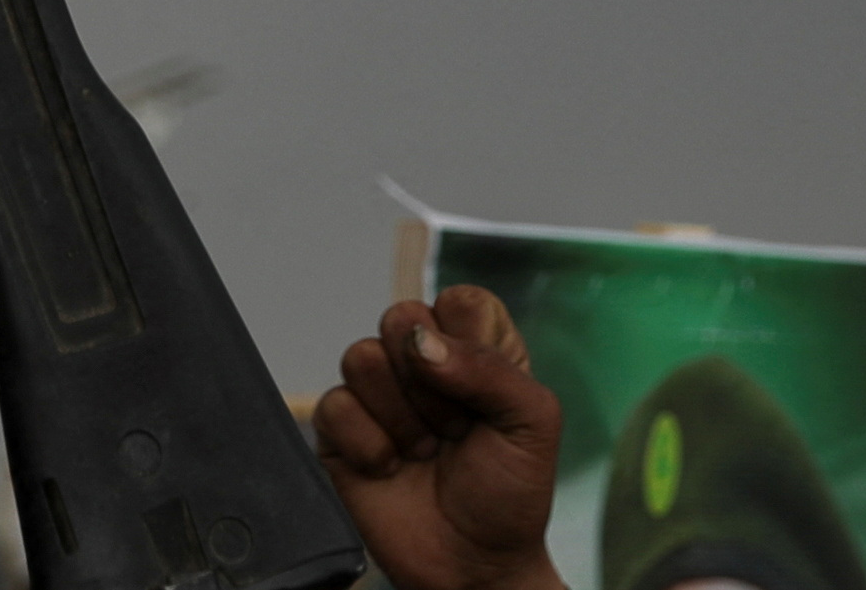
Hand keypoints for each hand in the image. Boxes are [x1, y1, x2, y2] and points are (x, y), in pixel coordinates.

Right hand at [314, 287, 563, 589]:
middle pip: (401, 316)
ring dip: (401, 417)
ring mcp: (378, 395)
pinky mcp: (339, 430)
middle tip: (455, 429)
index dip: (470, 342)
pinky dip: (369, 446)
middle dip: (431, 383)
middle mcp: (423, 363)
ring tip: (425, 452)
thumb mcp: (532, 425)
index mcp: (475, 350)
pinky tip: (392, 469)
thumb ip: (490, 369)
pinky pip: (334, 405)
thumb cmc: (510, 496)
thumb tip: (420, 342)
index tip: (486, 393)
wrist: (473, 567)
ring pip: (362, 356)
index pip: (460, 301)